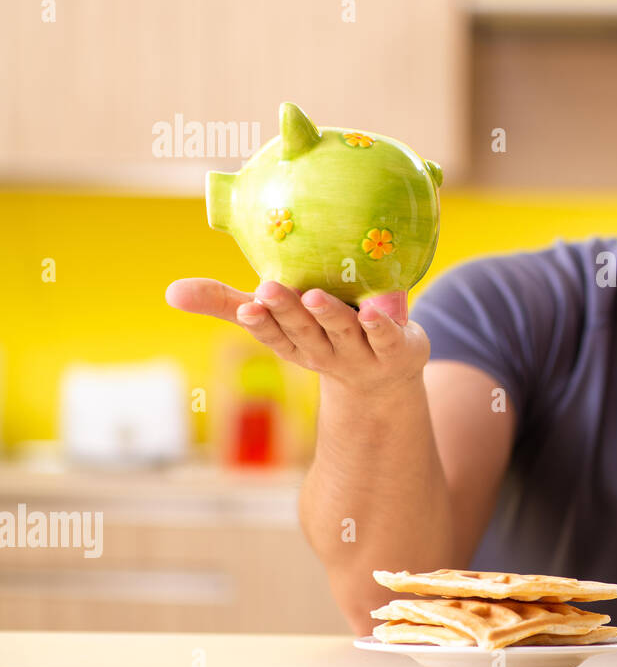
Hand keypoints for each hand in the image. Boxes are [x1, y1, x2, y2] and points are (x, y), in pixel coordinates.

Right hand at [164, 278, 429, 392]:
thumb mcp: (277, 322)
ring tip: (315, 296)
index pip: (273, 334)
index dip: (260, 322)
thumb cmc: (321, 334)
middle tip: (269, 290)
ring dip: (329, 315)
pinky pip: (387, 337)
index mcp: (293, 343)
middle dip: (286, 313)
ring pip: (343, 332)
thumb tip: (171, 292)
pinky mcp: (395, 350)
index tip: (247, 306)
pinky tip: (376, 310)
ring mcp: (360, 354)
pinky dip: (381, 324)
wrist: (385, 376)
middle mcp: (324, 351)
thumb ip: (227, 304)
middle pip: (304, 331)